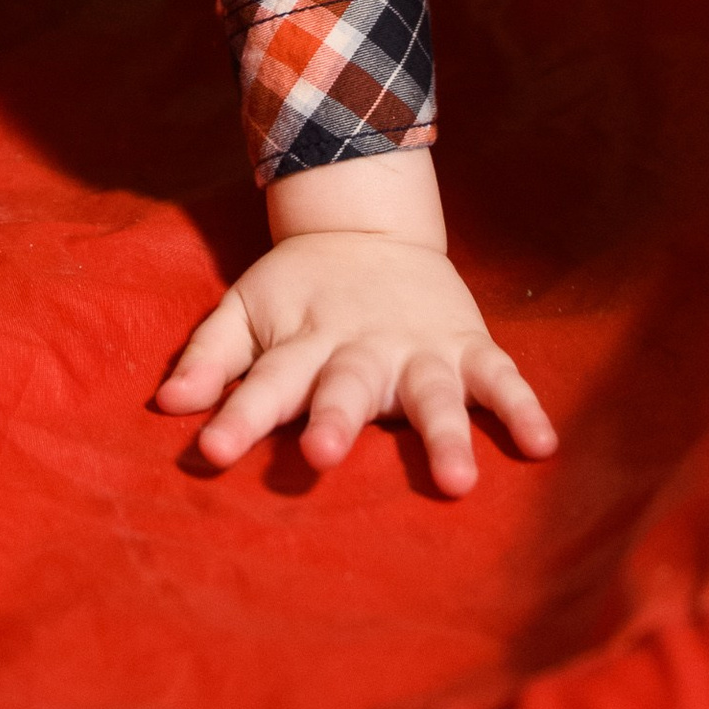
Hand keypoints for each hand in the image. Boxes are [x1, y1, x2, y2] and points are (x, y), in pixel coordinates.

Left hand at [156, 149, 555, 494]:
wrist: (370, 225)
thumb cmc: (301, 287)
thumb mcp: (246, 307)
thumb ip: (209, 356)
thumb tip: (165, 406)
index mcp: (302, 341)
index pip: (264, 383)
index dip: (236, 416)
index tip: (210, 453)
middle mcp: (361, 347)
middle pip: (346, 387)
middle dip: (336, 421)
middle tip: (322, 456)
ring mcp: (418, 346)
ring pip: (432, 391)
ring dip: (443, 433)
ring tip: (455, 482)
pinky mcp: (466, 343)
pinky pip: (501, 377)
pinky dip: (523, 407)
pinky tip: (543, 446)